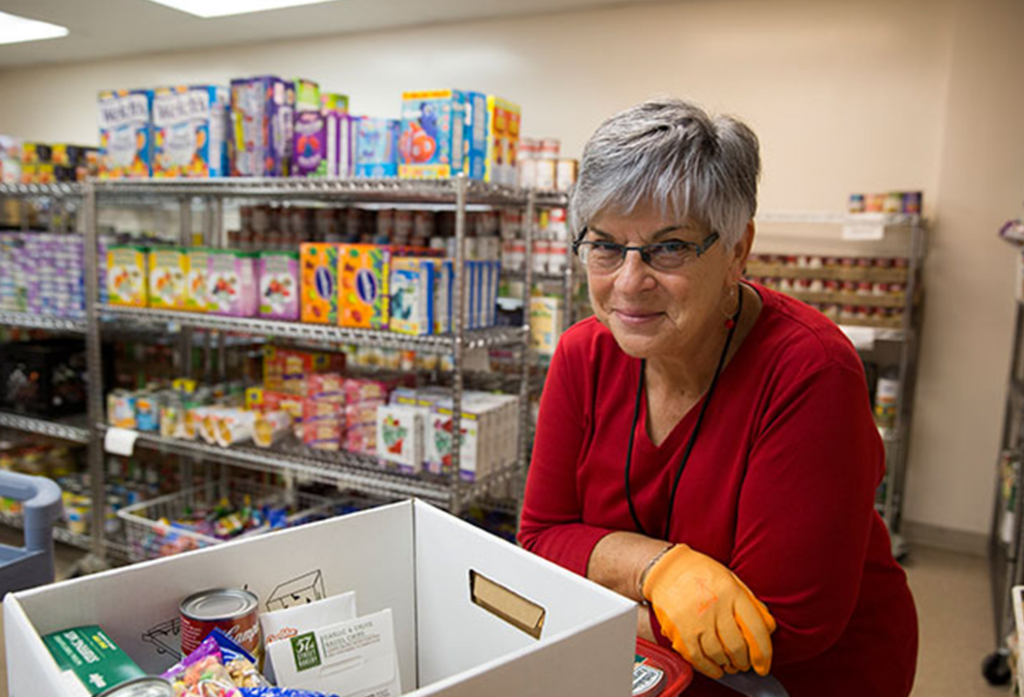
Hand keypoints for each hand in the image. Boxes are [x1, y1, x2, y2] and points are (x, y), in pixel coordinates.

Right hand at [642, 544, 775, 678]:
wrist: (666, 569)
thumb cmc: (702, 574)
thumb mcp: (732, 580)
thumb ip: (751, 603)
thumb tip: (769, 628)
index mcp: (731, 592)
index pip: (755, 629)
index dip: (763, 653)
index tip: (763, 665)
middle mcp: (714, 606)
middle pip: (737, 647)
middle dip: (744, 661)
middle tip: (745, 663)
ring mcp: (695, 620)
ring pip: (718, 655)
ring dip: (728, 665)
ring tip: (730, 664)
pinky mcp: (679, 630)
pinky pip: (698, 658)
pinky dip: (709, 668)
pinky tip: (715, 667)